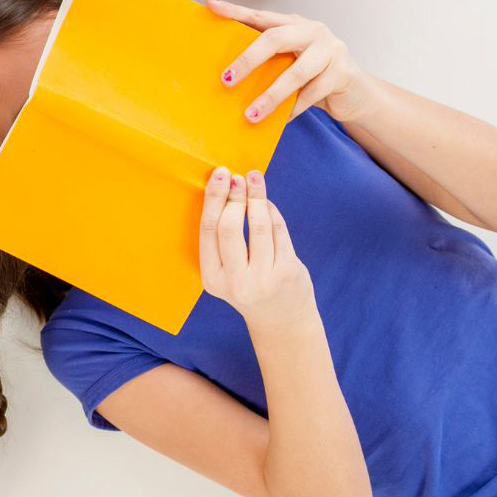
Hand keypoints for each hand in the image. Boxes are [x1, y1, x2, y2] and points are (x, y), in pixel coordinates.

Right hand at [198, 169, 314, 329]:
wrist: (282, 321)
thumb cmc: (250, 287)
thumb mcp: (226, 273)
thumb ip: (222, 241)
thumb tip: (226, 189)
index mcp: (212, 279)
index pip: (209, 230)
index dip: (214, 199)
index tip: (220, 174)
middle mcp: (236, 282)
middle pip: (229, 226)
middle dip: (234, 195)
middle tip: (237, 176)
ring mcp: (264, 279)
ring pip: (258, 226)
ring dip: (257, 197)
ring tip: (255, 180)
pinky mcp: (288, 273)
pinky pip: (279, 232)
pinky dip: (273, 212)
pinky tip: (267, 203)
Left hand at [209, 1, 380, 122]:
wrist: (355, 93)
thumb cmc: (313, 75)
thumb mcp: (291, 61)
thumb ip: (269, 58)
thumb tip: (227, 75)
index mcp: (295, 23)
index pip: (261, 16)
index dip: (236, 11)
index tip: (212, 6)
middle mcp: (313, 31)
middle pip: (276, 39)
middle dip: (248, 59)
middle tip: (226, 80)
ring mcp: (330, 50)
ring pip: (295, 73)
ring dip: (270, 96)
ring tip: (251, 114)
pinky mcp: (342, 73)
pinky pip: (311, 94)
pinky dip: (292, 109)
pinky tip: (278, 121)